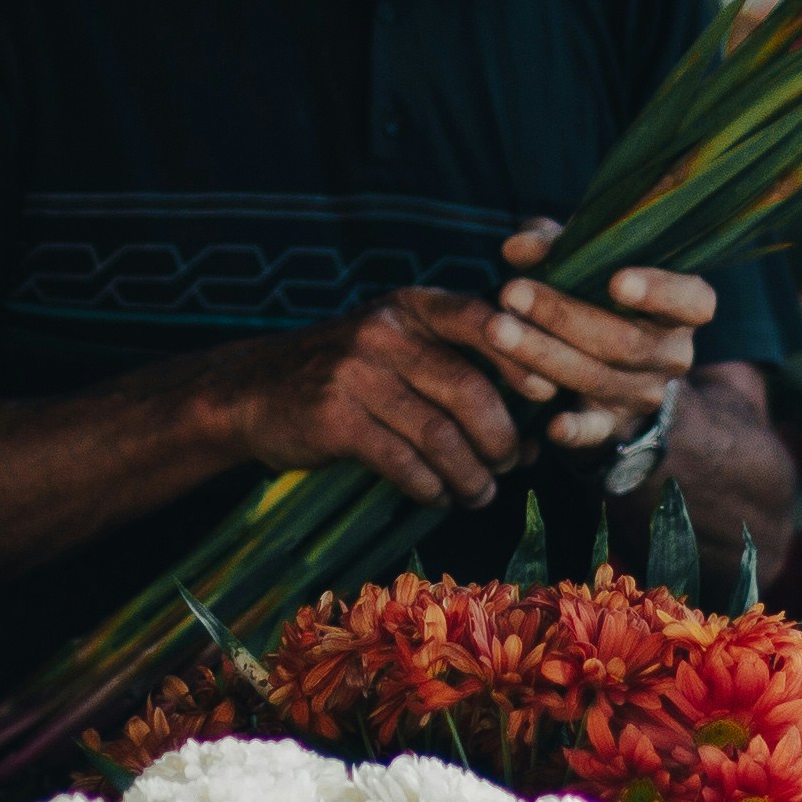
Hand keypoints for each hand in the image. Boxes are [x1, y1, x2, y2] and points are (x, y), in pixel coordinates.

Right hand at [195, 292, 538, 506]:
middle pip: (469, 388)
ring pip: (439, 434)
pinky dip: (430, 488)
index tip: (549, 396)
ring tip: (478, 493)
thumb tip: (532, 437)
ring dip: (469, 474)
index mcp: (411, 305)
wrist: (252, 392)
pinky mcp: (334, 418)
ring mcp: (356, 372)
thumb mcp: (396, 349)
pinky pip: (402, 462)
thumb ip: (458, 374)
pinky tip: (436, 495)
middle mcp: (385, 330)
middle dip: (500, 438)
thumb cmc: (346, 375)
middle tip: (508, 465)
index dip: (523, 360)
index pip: (482, 320)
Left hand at [480, 223, 715, 451]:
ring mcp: (644, 392)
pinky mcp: (614, 424)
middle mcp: (672, 353)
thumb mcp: (584, 259)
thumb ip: (555, 245)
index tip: (617, 281)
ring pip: (598, 377)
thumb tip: (518, 247)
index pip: (691, 301)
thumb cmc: (596, 292)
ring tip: (497, 329)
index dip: (659, 291)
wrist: (611, 363)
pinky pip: (596, 431)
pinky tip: (551, 424)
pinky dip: (576, 430)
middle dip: (562, 316)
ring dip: (543, 354)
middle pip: (624, 340)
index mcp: (681, 308)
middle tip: (511, 292)